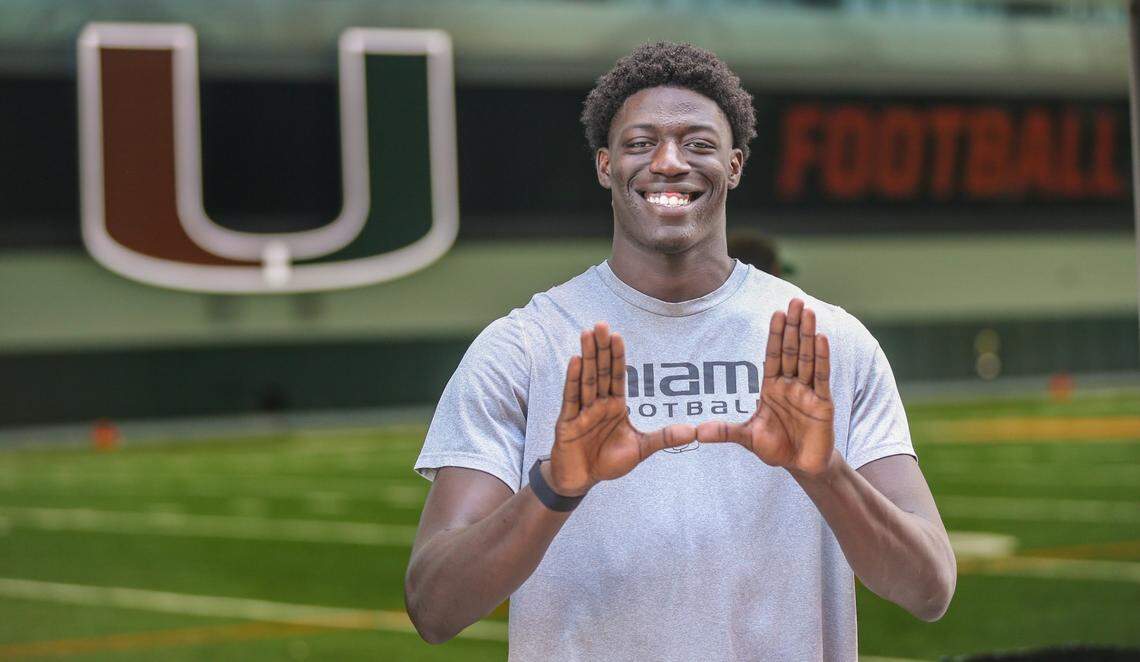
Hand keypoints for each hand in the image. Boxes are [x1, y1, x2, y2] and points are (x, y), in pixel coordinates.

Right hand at [549, 322, 696, 495]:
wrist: (581, 480)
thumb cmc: (608, 462)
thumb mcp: (640, 449)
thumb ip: (664, 438)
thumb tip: (693, 431)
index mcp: (614, 406)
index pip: (617, 376)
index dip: (618, 356)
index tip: (619, 336)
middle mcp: (597, 404)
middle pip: (601, 371)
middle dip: (602, 348)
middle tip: (601, 324)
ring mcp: (581, 411)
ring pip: (586, 379)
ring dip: (588, 356)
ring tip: (587, 334)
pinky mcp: (566, 422)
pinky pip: (571, 398)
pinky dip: (573, 379)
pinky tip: (575, 360)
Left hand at [697, 299, 835, 476]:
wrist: (801, 466)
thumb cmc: (775, 448)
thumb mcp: (747, 438)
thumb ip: (725, 432)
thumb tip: (697, 433)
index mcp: (772, 387)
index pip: (773, 355)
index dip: (775, 334)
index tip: (777, 312)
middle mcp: (790, 385)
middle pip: (791, 350)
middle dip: (793, 326)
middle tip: (796, 301)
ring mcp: (808, 392)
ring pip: (807, 358)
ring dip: (808, 335)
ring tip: (809, 312)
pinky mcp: (823, 403)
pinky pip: (822, 377)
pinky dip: (822, 358)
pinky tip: (822, 338)